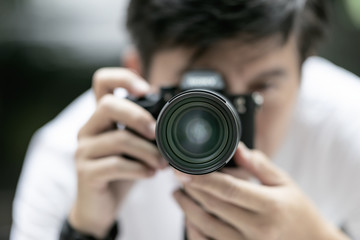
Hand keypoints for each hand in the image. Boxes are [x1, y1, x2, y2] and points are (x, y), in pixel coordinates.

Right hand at [69, 68, 166, 237]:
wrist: (100, 205)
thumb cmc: (122, 169)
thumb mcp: (135, 144)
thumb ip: (146, 127)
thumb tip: (172, 111)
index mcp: (102, 117)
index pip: (102, 81)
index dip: (123, 77)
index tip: (147, 89)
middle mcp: (88, 128)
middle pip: (108, 105)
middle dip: (138, 117)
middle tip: (158, 133)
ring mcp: (84, 150)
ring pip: (118, 139)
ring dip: (147, 151)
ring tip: (163, 163)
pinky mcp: (86, 172)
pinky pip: (115, 165)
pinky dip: (138, 169)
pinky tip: (149, 174)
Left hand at [174, 143, 348, 239]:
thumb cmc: (297, 210)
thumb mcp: (284, 182)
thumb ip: (259, 165)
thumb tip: (237, 149)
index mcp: (269, 206)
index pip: (228, 189)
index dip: (202, 179)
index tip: (184, 170)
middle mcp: (257, 229)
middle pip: (213, 206)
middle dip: (191, 190)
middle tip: (178, 177)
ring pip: (207, 227)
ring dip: (187, 209)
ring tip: (178, 194)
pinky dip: (195, 231)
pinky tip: (189, 218)